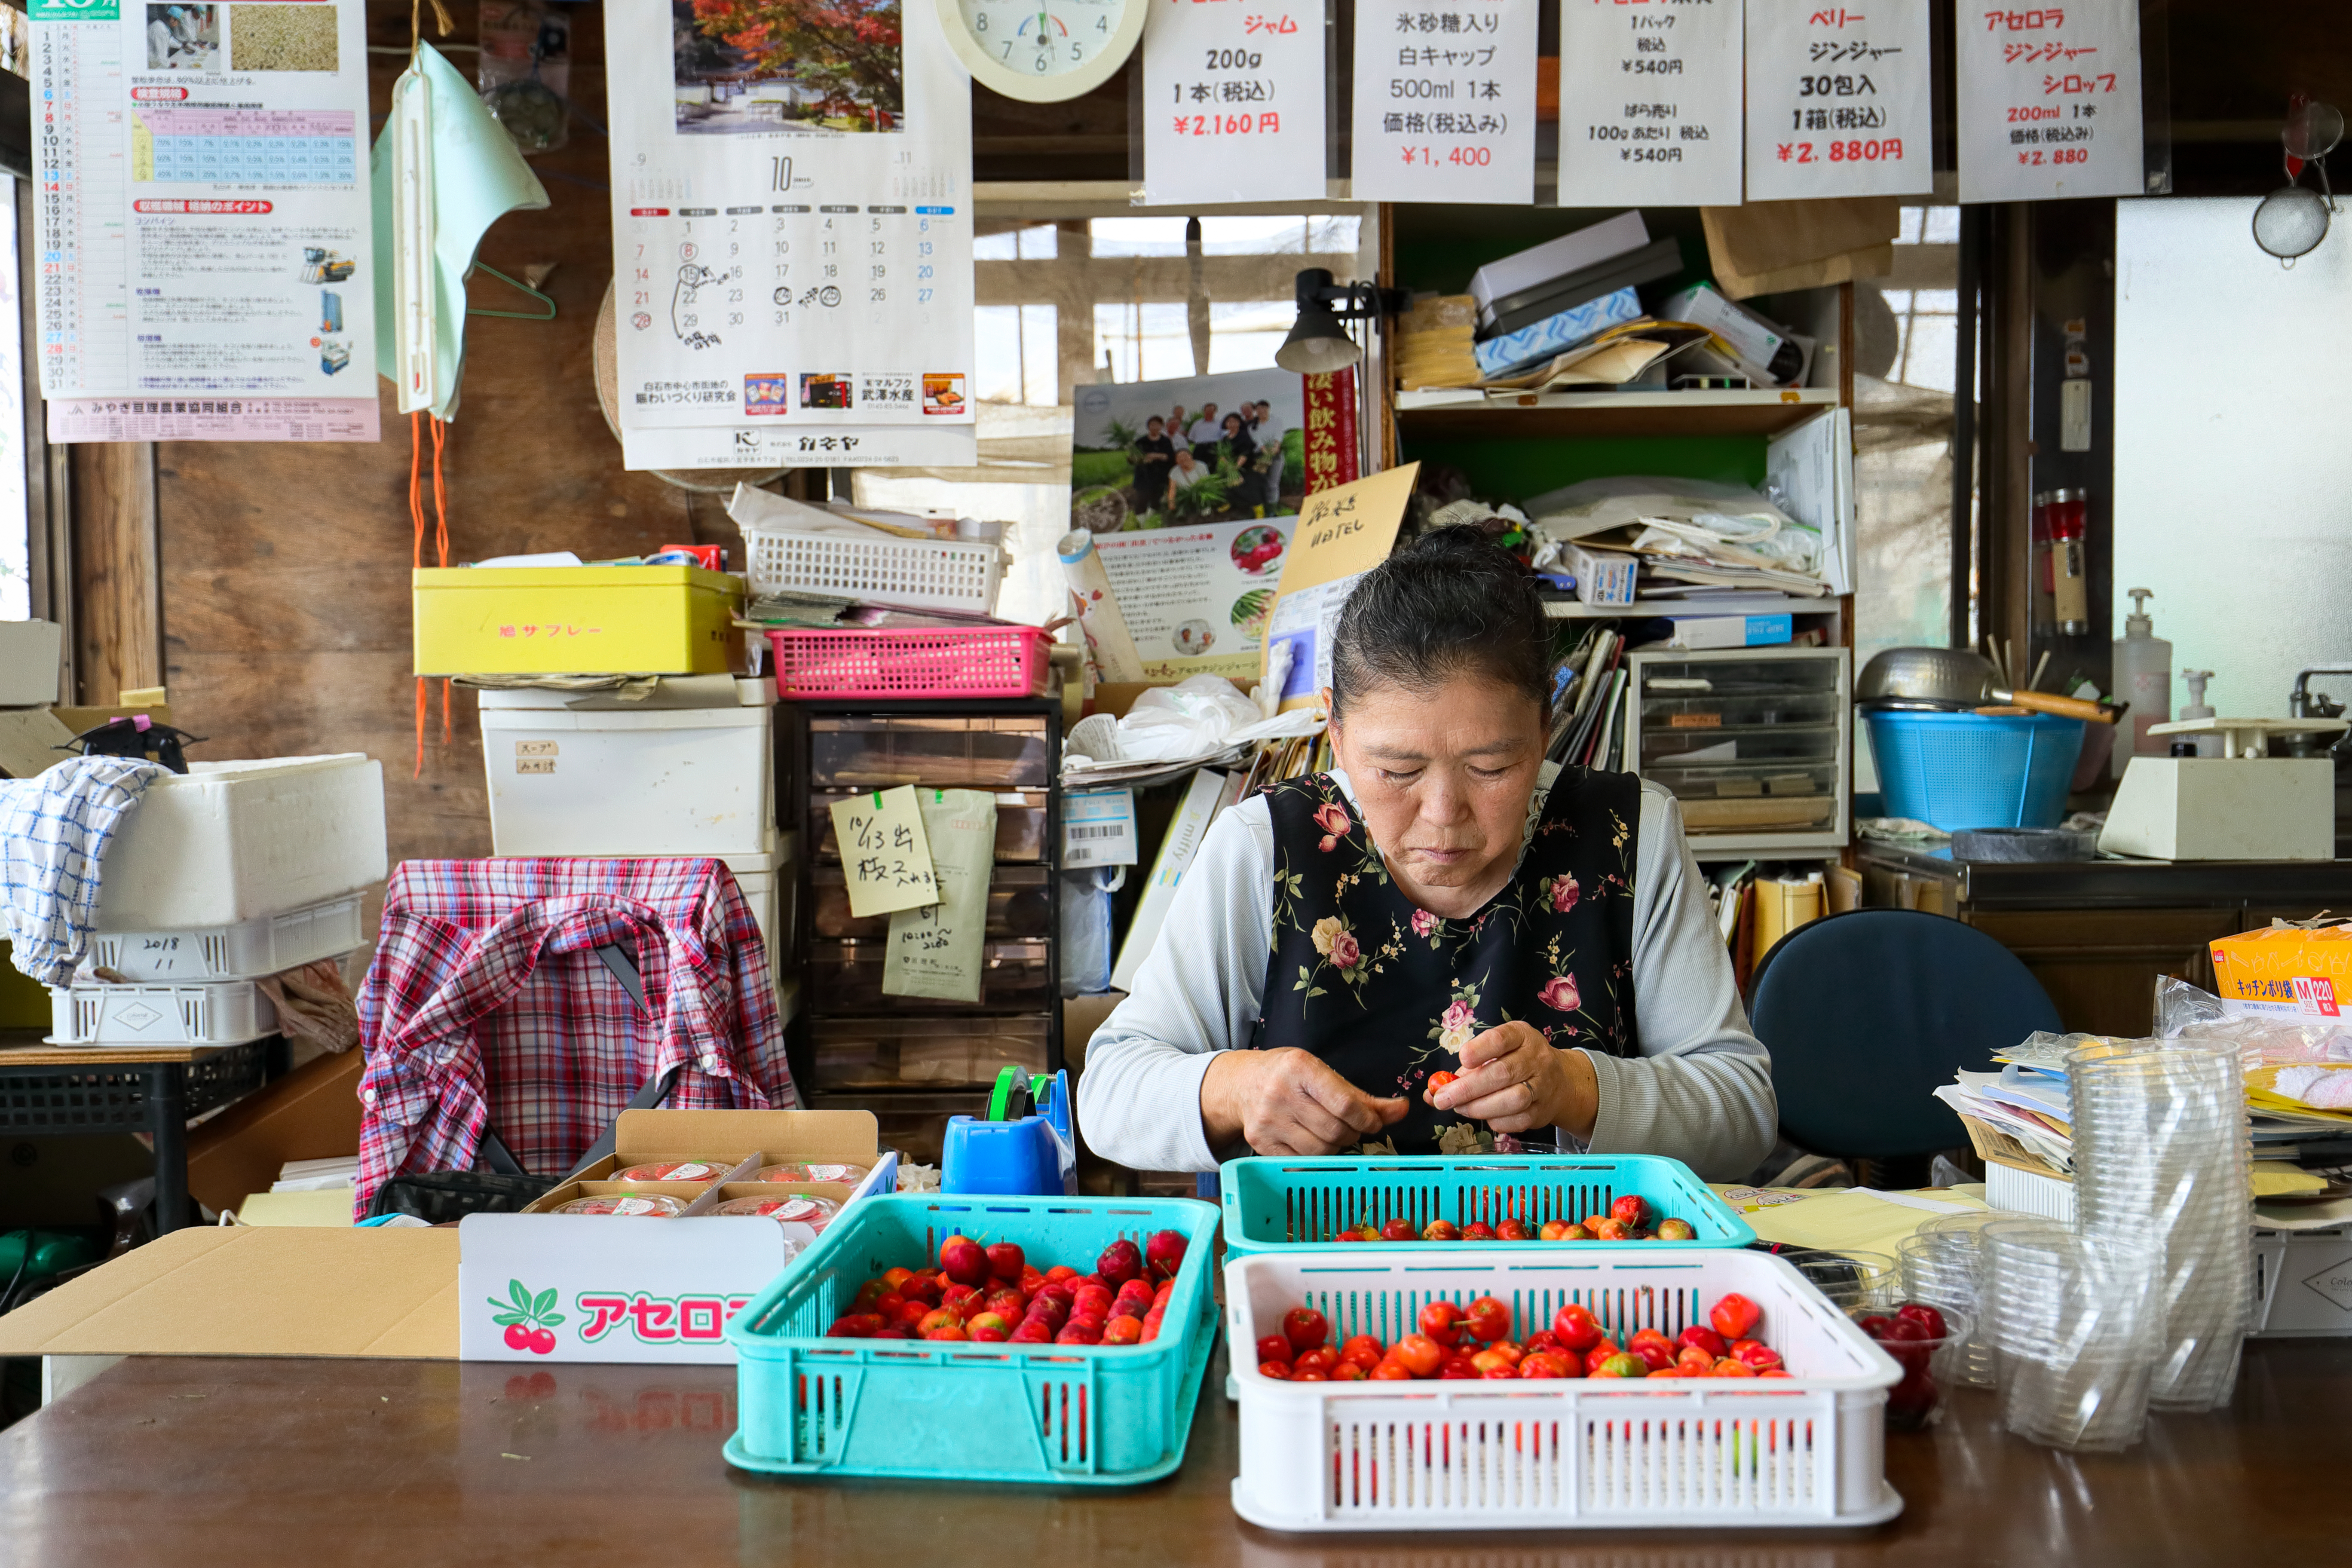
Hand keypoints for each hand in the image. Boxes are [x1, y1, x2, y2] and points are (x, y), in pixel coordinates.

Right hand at [1201, 1048, 1409, 1155]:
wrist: (1240, 1083)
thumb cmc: (1289, 1075)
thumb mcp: (1323, 1073)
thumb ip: (1363, 1096)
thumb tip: (1402, 1110)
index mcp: (1299, 1068)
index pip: (1345, 1105)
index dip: (1367, 1120)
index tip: (1373, 1122)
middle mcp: (1280, 1093)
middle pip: (1336, 1131)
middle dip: (1352, 1134)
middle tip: (1350, 1127)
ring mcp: (1267, 1121)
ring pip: (1321, 1150)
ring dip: (1336, 1147)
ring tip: (1330, 1133)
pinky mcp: (1260, 1143)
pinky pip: (1301, 1161)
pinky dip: (1315, 1156)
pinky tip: (1311, 1141)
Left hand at [1431, 1022, 1598, 1137]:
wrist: (1560, 1081)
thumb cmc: (1516, 1062)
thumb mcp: (1496, 1052)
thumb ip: (1466, 1069)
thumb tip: (1431, 1091)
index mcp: (1521, 1036)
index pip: (1502, 1039)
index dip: (1480, 1050)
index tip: (1462, 1060)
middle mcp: (1536, 1059)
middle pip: (1503, 1073)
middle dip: (1468, 1088)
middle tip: (1443, 1099)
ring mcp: (1543, 1086)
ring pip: (1513, 1099)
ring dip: (1480, 1107)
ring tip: (1460, 1108)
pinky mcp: (1543, 1111)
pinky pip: (1518, 1120)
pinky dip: (1496, 1121)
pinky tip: (1484, 1116)